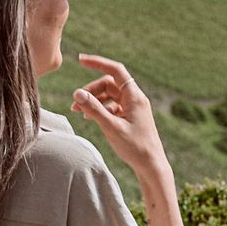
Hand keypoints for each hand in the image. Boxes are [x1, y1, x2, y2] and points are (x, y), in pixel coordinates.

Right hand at [73, 54, 165, 176]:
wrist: (151, 165)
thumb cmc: (135, 147)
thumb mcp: (111, 127)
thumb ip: (94, 109)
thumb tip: (77, 92)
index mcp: (134, 96)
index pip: (115, 70)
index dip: (98, 63)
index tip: (80, 60)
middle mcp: (135, 98)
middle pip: (109, 84)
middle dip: (91, 90)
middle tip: (75, 103)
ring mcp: (133, 108)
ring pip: (109, 95)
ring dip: (94, 100)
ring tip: (78, 111)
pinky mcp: (130, 117)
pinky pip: (112, 106)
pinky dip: (100, 109)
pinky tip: (89, 117)